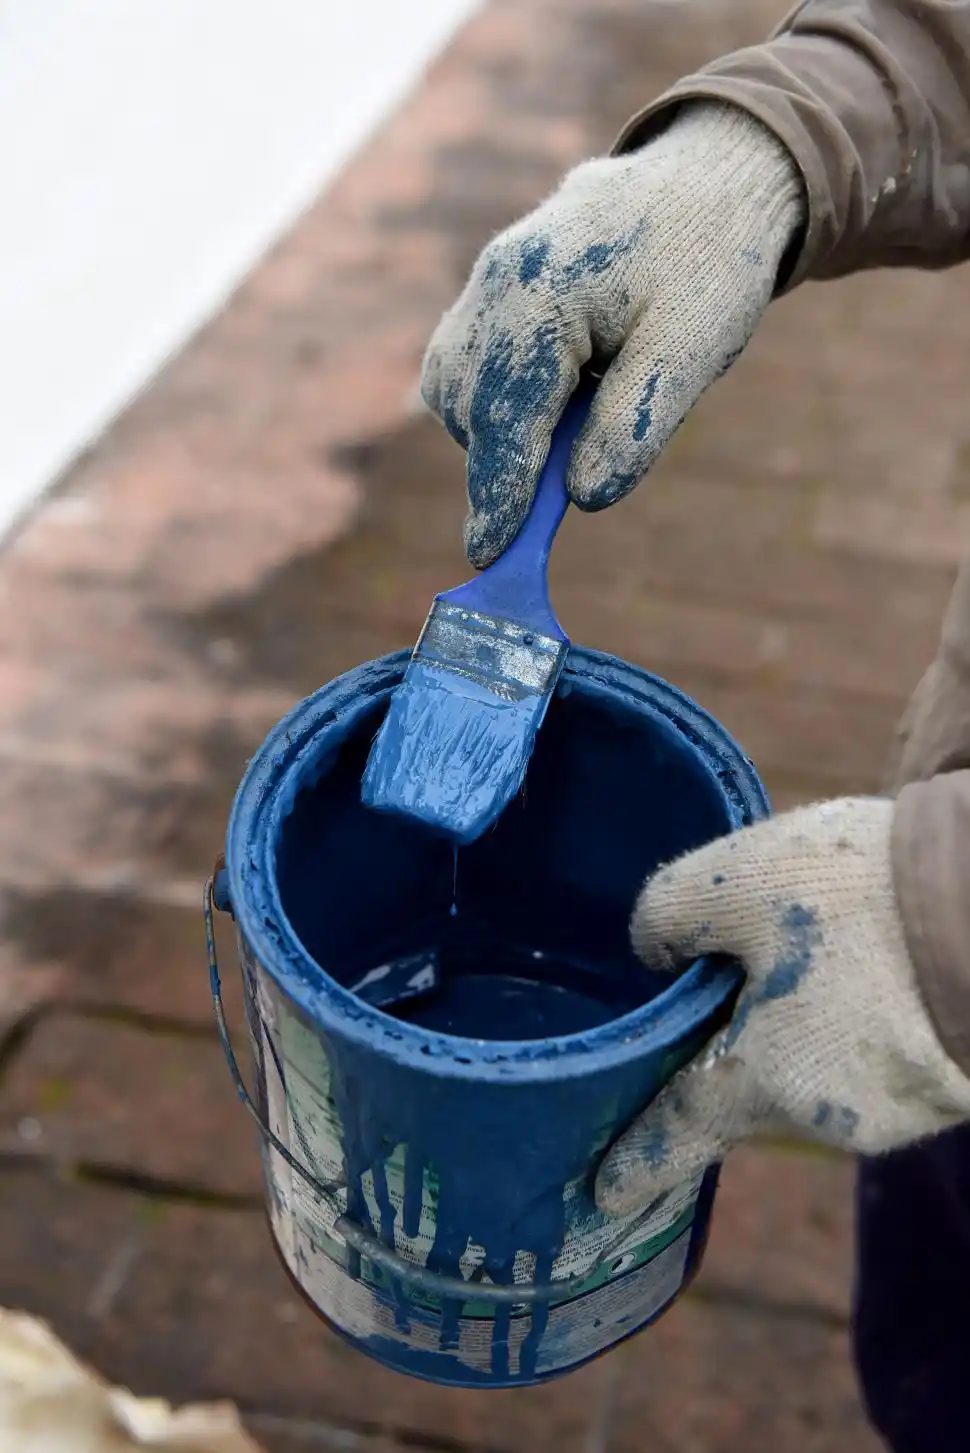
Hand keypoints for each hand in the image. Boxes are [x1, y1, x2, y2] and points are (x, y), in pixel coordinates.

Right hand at [421, 101, 803, 565]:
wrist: (712, 176)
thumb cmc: (710, 260)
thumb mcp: (694, 348)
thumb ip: (636, 423)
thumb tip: (583, 497)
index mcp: (541, 292)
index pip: (503, 417)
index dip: (497, 494)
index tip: (489, 556)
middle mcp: (496, 281)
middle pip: (470, 408)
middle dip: (503, 464)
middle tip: (556, 500)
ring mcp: (486, 281)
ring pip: (456, 387)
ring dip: (498, 431)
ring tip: (576, 424)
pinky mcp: (490, 289)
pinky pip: (465, 363)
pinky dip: (497, 401)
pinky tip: (559, 398)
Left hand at [594, 798, 969, 1217]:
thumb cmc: (863, 899)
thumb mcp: (736, 881)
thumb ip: (668, 916)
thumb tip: (652, 952)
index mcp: (762, 1081)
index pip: (680, 1132)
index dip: (639, 1161)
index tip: (606, 1192)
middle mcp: (830, 1115)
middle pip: (752, 1086)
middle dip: (728, 1051)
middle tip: (707, 1004)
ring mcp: (900, 1105)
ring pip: (817, 1065)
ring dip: (796, 1023)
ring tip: (798, 949)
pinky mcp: (949, 1077)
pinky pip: (872, 1051)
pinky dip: (851, 1014)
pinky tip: (865, 956)